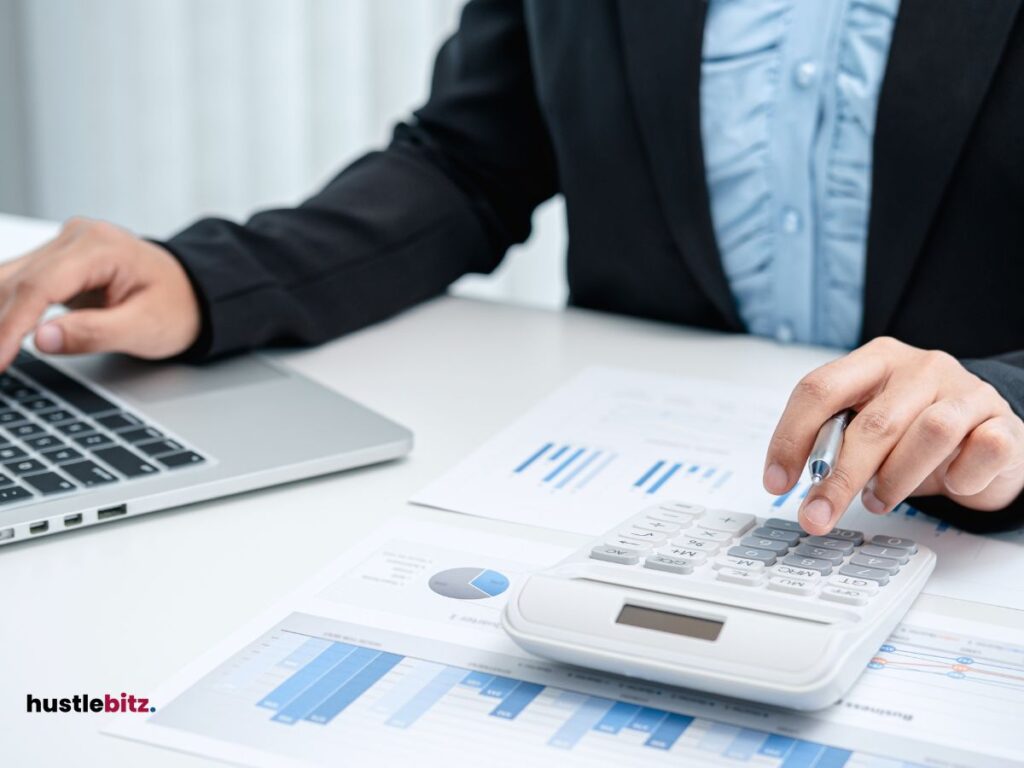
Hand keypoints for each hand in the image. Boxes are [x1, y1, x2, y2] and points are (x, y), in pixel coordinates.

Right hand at [0, 217, 200, 367]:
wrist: (193, 292)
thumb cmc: (177, 306)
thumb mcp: (145, 328)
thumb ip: (94, 333)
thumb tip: (39, 339)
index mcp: (101, 247)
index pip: (39, 286)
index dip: (10, 326)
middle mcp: (77, 238)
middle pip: (16, 281)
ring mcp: (63, 246)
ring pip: (8, 280)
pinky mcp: (56, 261)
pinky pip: (18, 283)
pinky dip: (4, 310)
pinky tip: (0, 336)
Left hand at [763, 337, 1023, 533]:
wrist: (989, 436)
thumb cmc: (917, 435)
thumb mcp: (868, 431)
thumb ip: (835, 443)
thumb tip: (798, 480)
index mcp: (875, 361)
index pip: (819, 388)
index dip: (791, 437)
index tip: (777, 481)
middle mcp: (920, 367)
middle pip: (871, 422)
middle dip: (838, 479)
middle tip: (817, 515)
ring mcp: (967, 391)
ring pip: (928, 435)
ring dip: (896, 480)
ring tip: (881, 499)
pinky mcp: (1004, 422)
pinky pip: (981, 452)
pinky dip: (960, 479)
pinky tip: (951, 484)